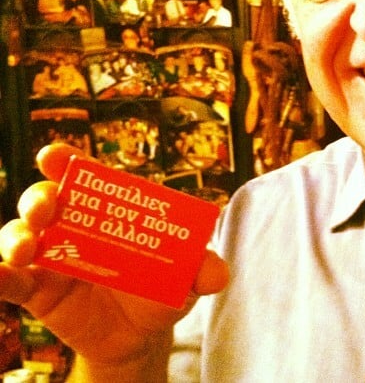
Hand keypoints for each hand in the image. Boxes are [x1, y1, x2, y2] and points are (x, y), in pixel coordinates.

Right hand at [0, 143, 228, 372]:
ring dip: (16, 235)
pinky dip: (1, 276)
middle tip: (48, 204)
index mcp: (110, 210)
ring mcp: (52, 256)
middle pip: (47, 199)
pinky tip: (1, 274)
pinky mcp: (38, 290)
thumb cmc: (161, 289)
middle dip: (40, 196)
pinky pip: (11, 281)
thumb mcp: (185, 277)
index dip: (67, 162)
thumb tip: (218, 274)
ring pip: (21, 235)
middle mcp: (75, 225)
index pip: (86, 177)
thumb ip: (201, 269)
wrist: (139, 335)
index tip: (53, 155)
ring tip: (25, 247)